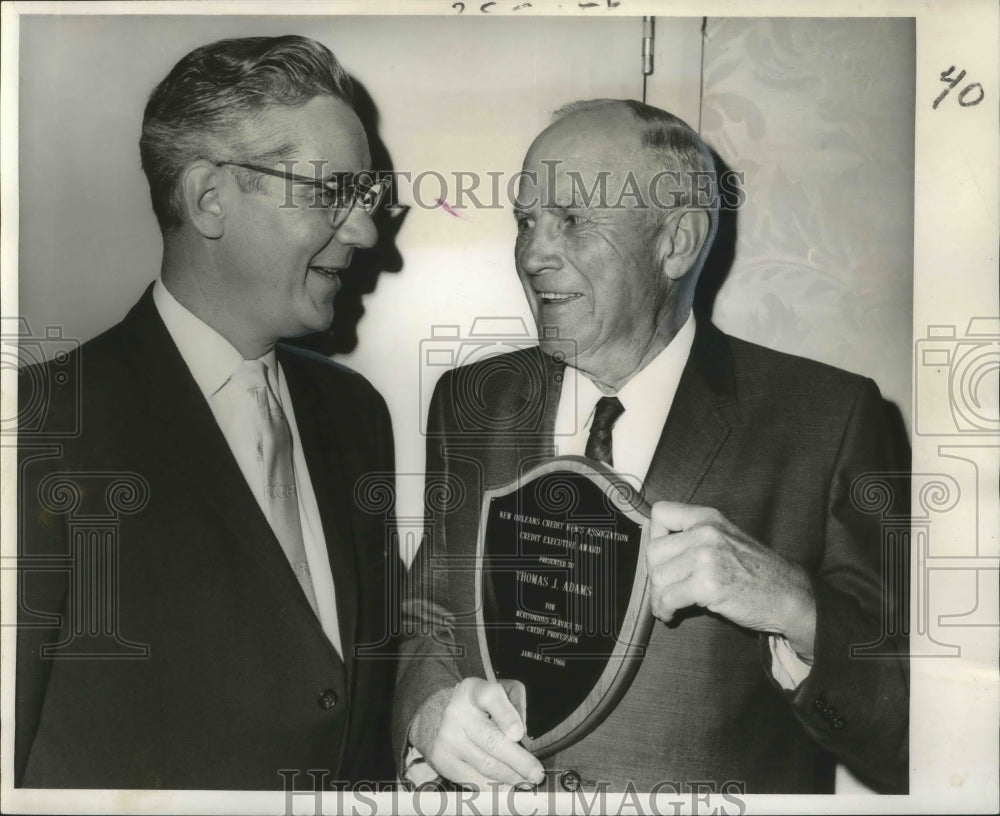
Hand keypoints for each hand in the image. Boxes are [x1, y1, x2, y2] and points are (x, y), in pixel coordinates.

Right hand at [409, 677, 544, 789]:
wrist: (441, 716)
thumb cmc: (481, 705)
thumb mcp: (501, 691)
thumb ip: (518, 703)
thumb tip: (524, 731)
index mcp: (475, 690)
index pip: (490, 698)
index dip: (506, 716)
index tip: (518, 734)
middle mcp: (458, 713)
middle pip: (492, 741)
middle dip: (519, 761)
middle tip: (536, 774)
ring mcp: (448, 738)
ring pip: (485, 765)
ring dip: (510, 778)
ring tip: (525, 782)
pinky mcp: (442, 760)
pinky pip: (471, 780)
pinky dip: (491, 788)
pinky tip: (505, 789)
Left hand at [646, 501, 815, 658]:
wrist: (788, 595)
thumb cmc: (756, 571)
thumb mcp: (726, 538)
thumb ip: (694, 537)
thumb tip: (656, 553)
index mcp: (708, 518)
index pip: (661, 513)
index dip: (654, 537)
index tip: (662, 557)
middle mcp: (705, 532)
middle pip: (653, 551)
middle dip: (654, 575)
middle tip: (664, 590)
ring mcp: (706, 558)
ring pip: (658, 577)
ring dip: (658, 597)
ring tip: (667, 605)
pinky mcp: (707, 585)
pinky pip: (668, 598)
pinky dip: (664, 610)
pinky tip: (671, 614)